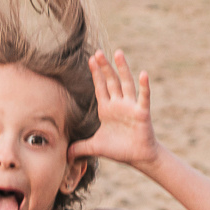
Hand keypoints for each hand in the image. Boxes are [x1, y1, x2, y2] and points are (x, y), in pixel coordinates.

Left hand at [70, 49, 160, 167]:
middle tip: (98, 52)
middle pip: (111, 81)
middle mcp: (119, 104)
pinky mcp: (142, 113)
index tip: (91, 59)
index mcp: (107, 109)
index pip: (100, 87)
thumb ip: (79, 148)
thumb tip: (65, 156)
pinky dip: (144, 86)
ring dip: (122, 68)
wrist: (138, 157)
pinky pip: (143, 97)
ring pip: (126, 84)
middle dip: (104, 67)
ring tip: (118, 53)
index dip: (96, 74)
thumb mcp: (95, 147)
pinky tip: (143, 74)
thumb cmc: (119, 150)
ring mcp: (131, 107)